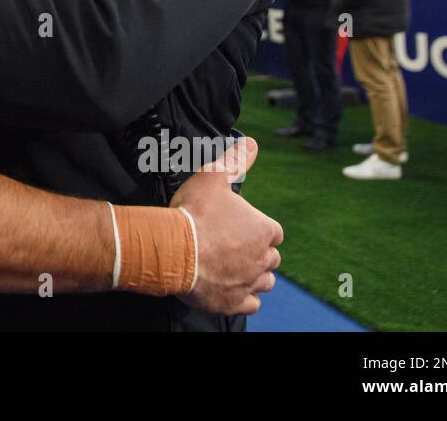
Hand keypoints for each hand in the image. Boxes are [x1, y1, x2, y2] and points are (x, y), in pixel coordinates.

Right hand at [171, 137, 283, 315]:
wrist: (172, 249)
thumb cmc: (194, 213)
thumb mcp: (213, 177)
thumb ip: (235, 159)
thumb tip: (251, 142)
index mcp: (263, 230)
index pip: (273, 231)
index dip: (260, 228)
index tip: (244, 226)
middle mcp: (262, 258)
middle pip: (271, 258)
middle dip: (259, 252)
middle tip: (235, 246)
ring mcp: (248, 282)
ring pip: (264, 281)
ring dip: (254, 275)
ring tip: (235, 267)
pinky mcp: (234, 302)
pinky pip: (251, 304)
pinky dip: (244, 298)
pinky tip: (232, 288)